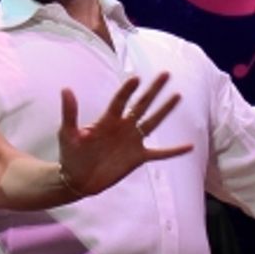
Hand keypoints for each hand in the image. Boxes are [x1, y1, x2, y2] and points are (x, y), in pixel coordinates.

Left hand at [57, 73, 191, 196]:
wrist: (77, 179)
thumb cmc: (71, 155)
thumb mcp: (68, 134)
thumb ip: (70, 113)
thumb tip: (65, 89)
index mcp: (107, 120)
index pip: (120, 101)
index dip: (128, 90)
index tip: (136, 78)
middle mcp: (123, 126)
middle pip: (142, 104)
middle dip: (153, 90)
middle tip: (166, 74)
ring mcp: (133, 141)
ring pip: (152, 122)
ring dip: (164, 110)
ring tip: (177, 95)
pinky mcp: (138, 157)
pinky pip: (160, 154)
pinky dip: (174, 151)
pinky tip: (189, 146)